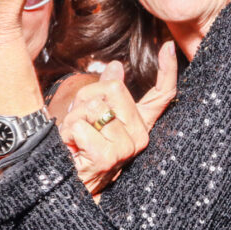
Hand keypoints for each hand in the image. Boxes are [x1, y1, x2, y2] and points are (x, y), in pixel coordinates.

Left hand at [60, 41, 177, 194]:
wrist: (62, 182)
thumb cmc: (76, 149)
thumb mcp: (90, 115)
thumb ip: (106, 94)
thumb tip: (117, 67)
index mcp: (138, 126)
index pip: (161, 96)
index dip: (167, 70)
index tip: (168, 47)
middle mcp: (139, 137)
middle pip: (113, 88)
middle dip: (86, 98)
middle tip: (80, 123)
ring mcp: (126, 147)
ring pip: (94, 105)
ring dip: (74, 117)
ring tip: (75, 138)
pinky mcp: (108, 155)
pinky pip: (82, 123)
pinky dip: (69, 131)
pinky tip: (72, 147)